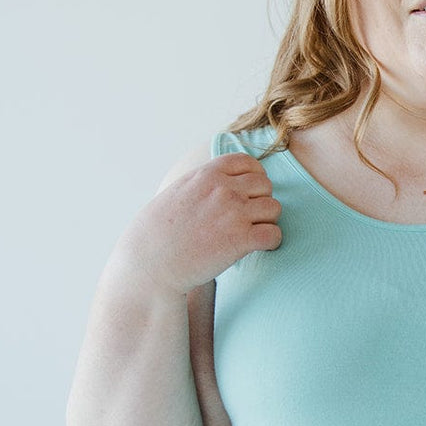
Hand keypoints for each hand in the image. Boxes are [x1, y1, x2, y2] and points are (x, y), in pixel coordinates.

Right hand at [120, 152, 282, 294]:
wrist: (151, 262)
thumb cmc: (159, 231)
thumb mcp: (180, 191)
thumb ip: (204, 181)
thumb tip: (223, 181)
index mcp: (208, 174)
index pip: (249, 163)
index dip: (255, 178)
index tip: (249, 195)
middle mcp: (224, 189)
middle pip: (266, 186)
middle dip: (261, 201)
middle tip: (250, 219)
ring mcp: (233, 213)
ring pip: (274, 209)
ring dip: (268, 221)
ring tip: (253, 233)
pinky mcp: (240, 240)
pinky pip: (274, 234)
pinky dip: (271, 242)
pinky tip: (258, 247)